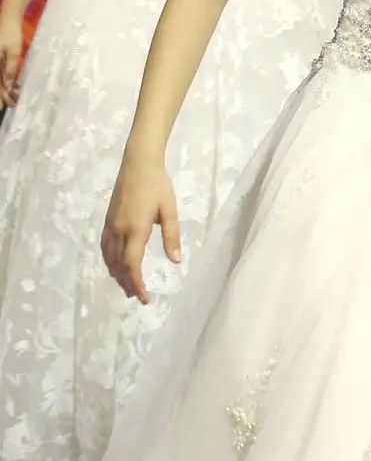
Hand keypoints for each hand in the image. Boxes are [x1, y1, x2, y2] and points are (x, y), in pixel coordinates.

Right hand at [0, 4, 25, 108]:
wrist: (8, 17)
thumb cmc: (10, 33)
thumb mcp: (13, 52)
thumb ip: (10, 70)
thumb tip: (8, 87)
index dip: (0, 97)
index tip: (3, 108)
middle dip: (3, 95)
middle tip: (13, 104)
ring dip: (5, 88)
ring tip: (15, 97)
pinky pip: (0, 72)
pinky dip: (6, 79)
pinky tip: (13, 86)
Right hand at [101, 152, 180, 304]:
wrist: (138, 163)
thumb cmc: (158, 185)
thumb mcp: (170, 209)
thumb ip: (171, 235)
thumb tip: (175, 260)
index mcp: (136, 229)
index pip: (132, 265)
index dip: (137, 284)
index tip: (145, 298)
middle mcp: (119, 230)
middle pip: (120, 266)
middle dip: (128, 283)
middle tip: (138, 297)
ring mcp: (111, 226)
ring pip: (110, 259)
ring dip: (118, 275)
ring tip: (128, 286)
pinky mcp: (107, 220)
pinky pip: (105, 248)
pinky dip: (110, 262)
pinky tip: (116, 266)